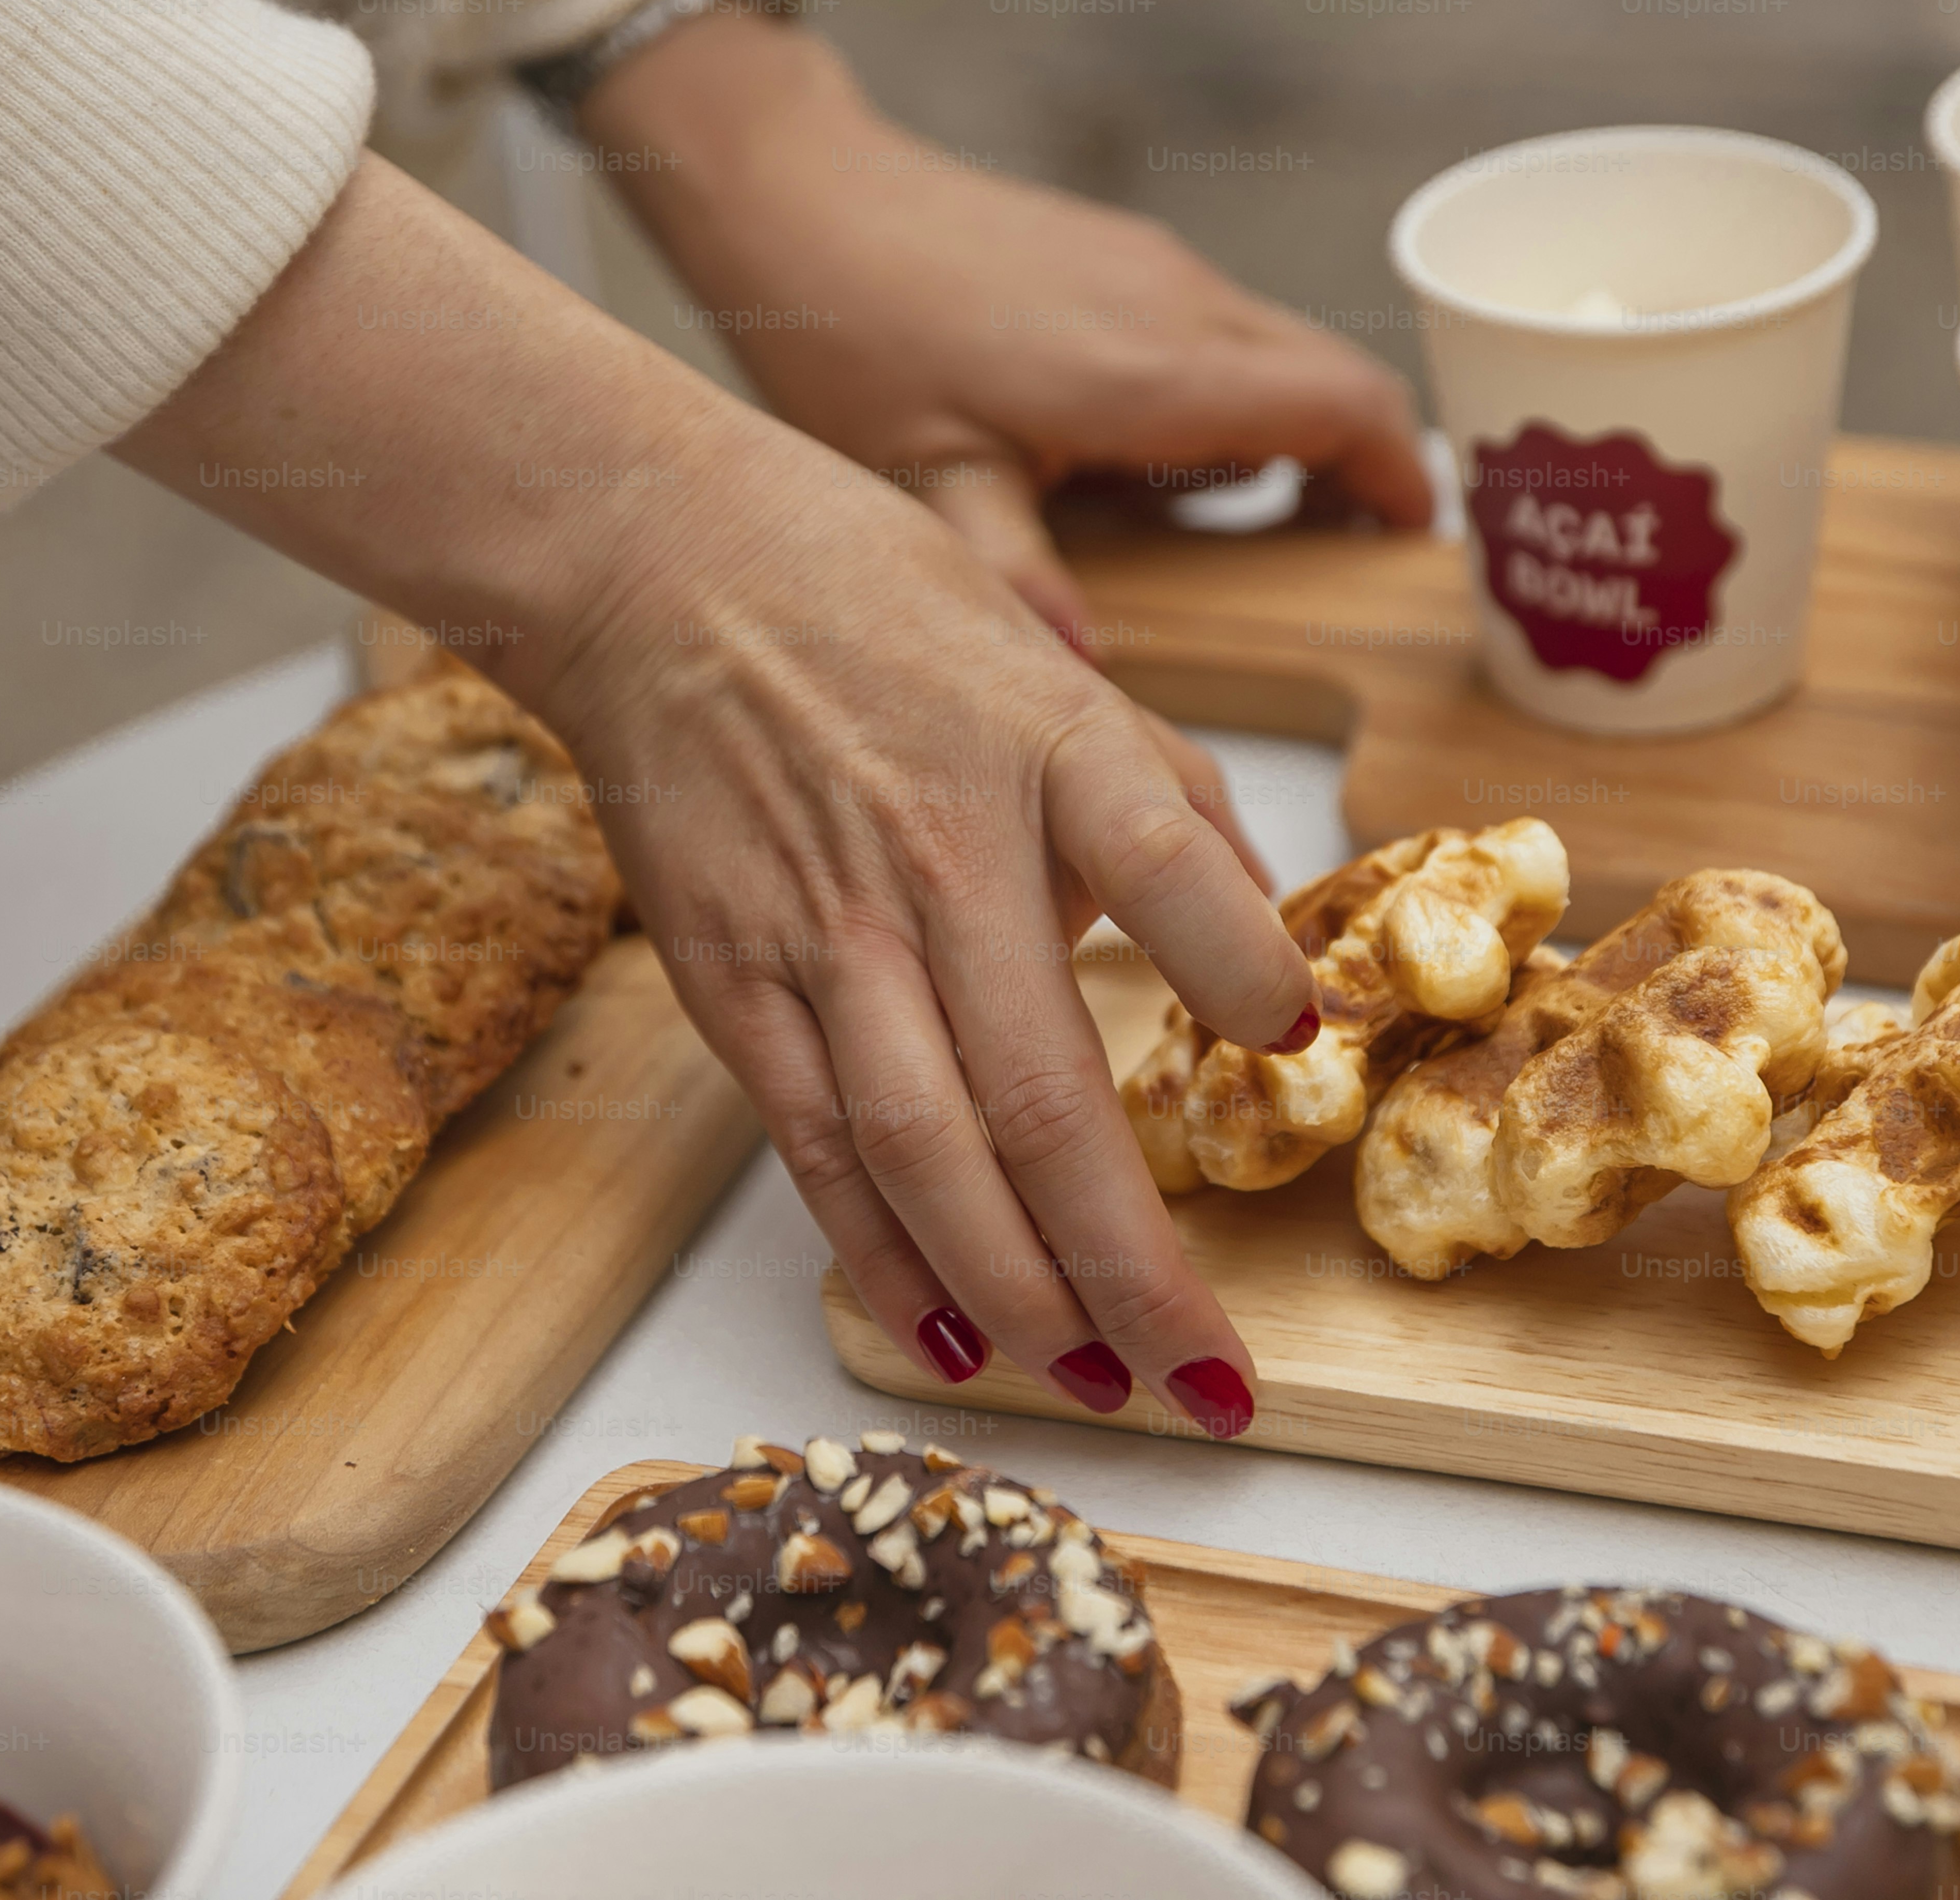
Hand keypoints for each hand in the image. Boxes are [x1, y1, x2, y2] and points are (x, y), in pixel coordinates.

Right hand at [121, 154, 1307, 1432]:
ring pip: (928, 1155)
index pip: (1168, 865)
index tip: (1299, 1049)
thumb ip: (1166, 799)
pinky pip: (819, 1149)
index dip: (1238, 963)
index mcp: (1049, 753)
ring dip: (1022, 1295)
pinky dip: (884, 1256)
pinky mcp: (737, 981)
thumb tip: (1266, 933)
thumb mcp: (1057, 666)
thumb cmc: (879, 609)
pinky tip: (951, 1341)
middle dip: (1138, 1268)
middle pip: (1044, 1097)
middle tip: (1216, 1383)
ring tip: (1104, 1391)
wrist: (660, 569)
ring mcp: (827, 934)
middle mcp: (943, 857)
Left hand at [579, 14, 1435, 645]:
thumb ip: (1016, 575)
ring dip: (1286, 430)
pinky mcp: (1118, 252)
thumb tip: (1081, 668)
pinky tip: (1148, 455)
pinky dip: (1226, 394)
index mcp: (1152, 371)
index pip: (1346, 407)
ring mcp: (1151, 267)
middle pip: (1334, 375)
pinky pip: (1216, 327)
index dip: (1398, 477)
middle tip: (1335, 551)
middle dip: (1358, 461)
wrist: (798, 196)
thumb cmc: (852, 337)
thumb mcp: (927, 480)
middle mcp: (1175, 305)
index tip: (1405, 540)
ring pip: (1276, 350)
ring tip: (1235, 518)